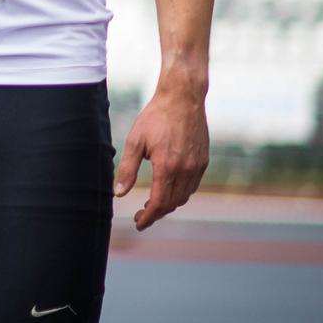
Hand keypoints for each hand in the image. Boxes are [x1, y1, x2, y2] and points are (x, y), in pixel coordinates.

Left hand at [114, 84, 208, 230]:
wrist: (183, 99)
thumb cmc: (155, 118)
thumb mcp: (135, 141)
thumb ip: (127, 169)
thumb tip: (118, 193)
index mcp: (167, 168)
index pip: (159, 203)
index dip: (148, 217)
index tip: (138, 223)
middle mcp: (186, 171)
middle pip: (172, 204)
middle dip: (156, 213)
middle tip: (141, 214)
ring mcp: (198, 167)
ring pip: (184, 197)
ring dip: (168, 204)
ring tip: (152, 203)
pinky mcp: (203, 161)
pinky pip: (192, 186)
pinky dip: (180, 193)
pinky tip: (167, 188)